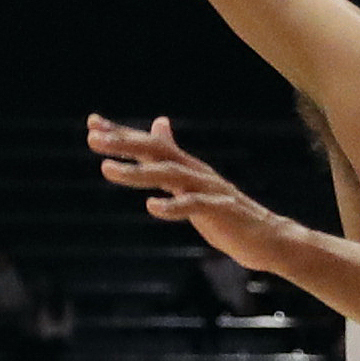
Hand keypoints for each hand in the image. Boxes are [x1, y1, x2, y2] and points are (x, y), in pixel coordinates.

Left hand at [88, 116, 285, 267]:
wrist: (267, 237)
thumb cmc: (226, 213)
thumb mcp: (193, 182)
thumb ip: (172, 157)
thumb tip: (159, 125)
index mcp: (186, 166)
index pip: (150, 143)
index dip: (121, 133)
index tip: (92, 123)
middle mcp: (195, 172)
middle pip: (156, 151)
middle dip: (123, 143)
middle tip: (92, 138)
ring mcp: (208, 190)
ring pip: (169, 174)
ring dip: (136, 171)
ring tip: (106, 169)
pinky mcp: (220, 211)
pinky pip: (193, 206)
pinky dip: (172, 205)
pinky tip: (151, 206)